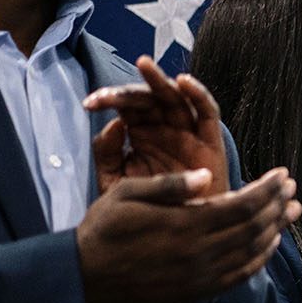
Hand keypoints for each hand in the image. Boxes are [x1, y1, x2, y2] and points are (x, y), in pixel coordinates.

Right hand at [76, 167, 300, 302]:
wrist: (84, 278)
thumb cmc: (103, 229)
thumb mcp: (126, 193)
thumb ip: (169, 185)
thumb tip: (207, 174)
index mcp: (184, 223)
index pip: (242, 203)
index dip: (267, 189)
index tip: (283, 174)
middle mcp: (199, 252)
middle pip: (253, 226)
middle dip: (277, 205)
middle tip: (293, 190)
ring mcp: (200, 275)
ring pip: (251, 251)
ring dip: (276, 230)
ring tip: (291, 212)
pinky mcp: (197, 291)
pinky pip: (239, 276)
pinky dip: (259, 259)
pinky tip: (269, 245)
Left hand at [86, 57, 228, 196]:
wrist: (178, 237)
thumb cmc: (148, 210)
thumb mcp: (115, 183)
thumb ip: (108, 154)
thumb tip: (113, 124)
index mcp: (143, 135)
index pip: (127, 107)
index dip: (109, 100)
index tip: (90, 105)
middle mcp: (166, 130)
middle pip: (149, 98)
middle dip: (128, 93)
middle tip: (109, 95)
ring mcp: (189, 134)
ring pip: (176, 98)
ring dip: (160, 81)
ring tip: (144, 65)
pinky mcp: (211, 143)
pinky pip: (208, 113)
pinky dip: (199, 94)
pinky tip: (183, 81)